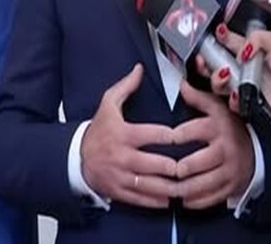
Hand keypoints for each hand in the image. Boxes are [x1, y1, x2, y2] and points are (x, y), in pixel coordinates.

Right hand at [81, 63, 177, 207]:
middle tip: (193, 165)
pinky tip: (171, 198)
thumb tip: (139, 69)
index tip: (185, 137)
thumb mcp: (108, 103)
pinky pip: (143, 199)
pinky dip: (159, 200)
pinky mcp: (120, 191)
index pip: (155, 135)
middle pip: (158, 164)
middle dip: (178, 166)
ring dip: (173, 187)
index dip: (173, 136)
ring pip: (154, 185)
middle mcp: (124, 156)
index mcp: (124, 133)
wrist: (77, 157)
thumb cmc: (98, 130)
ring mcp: (122, 176)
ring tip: (187, 184)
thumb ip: (126, 86)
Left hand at [173, 79, 253, 208]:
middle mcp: (224, 149)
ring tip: (168, 188)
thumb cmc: (230, 125)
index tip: (163, 139)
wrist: (259, 145)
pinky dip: (197, 200)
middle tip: (163, 170)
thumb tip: (182, 84)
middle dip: (177, 168)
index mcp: (217, 127)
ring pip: (203, 184)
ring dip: (183, 188)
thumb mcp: (215, 106)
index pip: (191, 132)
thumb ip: (197, 96)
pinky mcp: (233, 186)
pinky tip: (184, 199)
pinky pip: (213, 197)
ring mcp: (229, 170)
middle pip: (196, 162)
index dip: (175, 137)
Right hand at [198, 25, 270, 126]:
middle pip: (211, 61)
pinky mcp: (240, 101)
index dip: (217, 37)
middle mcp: (238, 66)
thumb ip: (257, 36)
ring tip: (225, 74)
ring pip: (215, 81)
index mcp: (245, 49)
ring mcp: (237, 84)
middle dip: (203, 60)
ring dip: (215, 77)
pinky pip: (228, 100)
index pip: (224, 39)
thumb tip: (242, 47)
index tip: (215, 36)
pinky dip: (232, 97)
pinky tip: (239, 93)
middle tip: (203, 60)